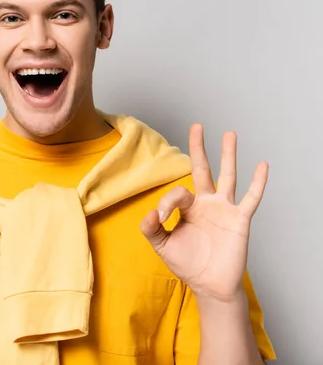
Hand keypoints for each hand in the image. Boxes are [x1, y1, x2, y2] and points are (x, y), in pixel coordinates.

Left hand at [140, 124, 268, 301]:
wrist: (209, 284)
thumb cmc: (187, 263)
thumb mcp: (162, 246)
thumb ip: (151, 229)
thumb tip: (150, 212)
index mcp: (188, 208)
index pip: (178, 193)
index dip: (168, 202)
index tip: (161, 218)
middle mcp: (206, 203)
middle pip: (202, 169)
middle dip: (198, 148)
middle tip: (197, 126)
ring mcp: (224, 209)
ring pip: (227, 176)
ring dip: (228, 155)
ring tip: (230, 134)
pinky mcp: (239, 220)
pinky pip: (250, 198)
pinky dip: (257, 183)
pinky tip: (262, 165)